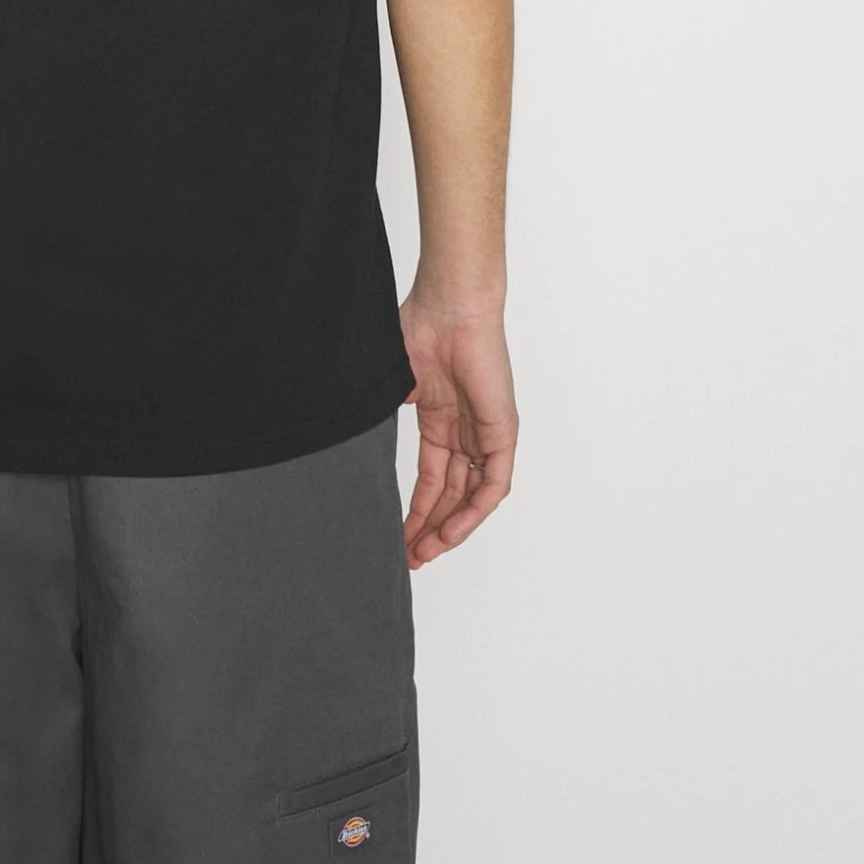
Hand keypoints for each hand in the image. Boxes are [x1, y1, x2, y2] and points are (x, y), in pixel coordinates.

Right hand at [398, 294, 516, 567]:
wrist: (449, 305)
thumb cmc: (418, 328)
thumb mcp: (394, 384)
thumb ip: (384, 419)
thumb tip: (360, 447)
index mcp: (440, 419)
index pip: (431, 478)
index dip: (416, 511)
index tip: (398, 537)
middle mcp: (465, 431)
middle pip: (450, 494)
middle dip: (430, 528)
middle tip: (410, 557)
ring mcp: (485, 432)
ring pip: (471, 496)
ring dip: (450, 527)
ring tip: (426, 552)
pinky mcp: (502, 431)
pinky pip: (493, 483)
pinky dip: (474, 510)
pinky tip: (452, 530)